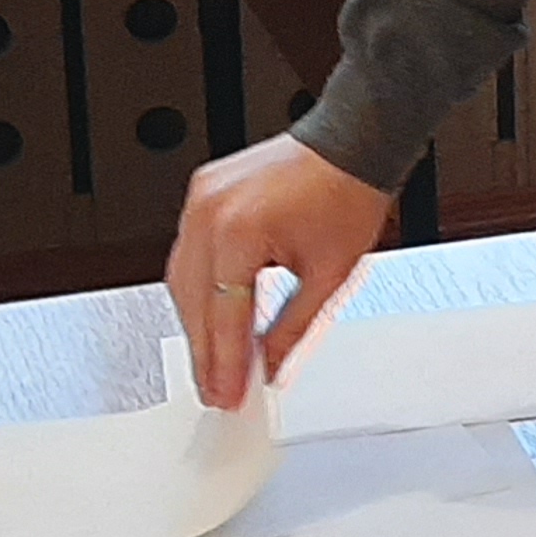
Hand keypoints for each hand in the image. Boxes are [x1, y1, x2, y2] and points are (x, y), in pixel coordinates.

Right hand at [165, 134, 392, 408]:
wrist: (353, 142)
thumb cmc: (349, 192)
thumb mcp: (329, 275)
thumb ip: (293, 328)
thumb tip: (272, 365)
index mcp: (239, 232)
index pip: (224, 316)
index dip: (225, 363)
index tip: (228, 395)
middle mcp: (210, 213)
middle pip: (194, 302)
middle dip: (206, 351)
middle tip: (218, 389)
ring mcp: (200, 200)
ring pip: (182, 279)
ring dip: (198, 322)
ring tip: (217, 361)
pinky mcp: (202, 193)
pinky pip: (189, 252)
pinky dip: (199, 287)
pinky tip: (211, 314)